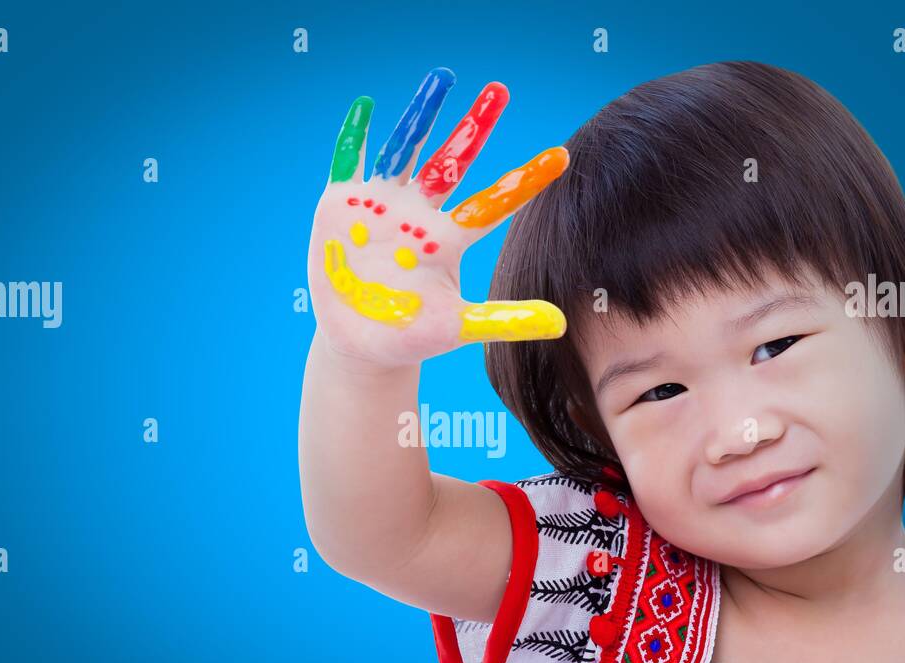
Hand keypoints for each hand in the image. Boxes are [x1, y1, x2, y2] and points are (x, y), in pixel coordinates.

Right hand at [306, 67, 569, 368]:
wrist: (360, 342)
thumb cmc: (411, 335)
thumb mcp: (458, 328)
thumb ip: (505, 320)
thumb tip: (562, 324)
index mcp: (449, 238)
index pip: (495, 203)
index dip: (525, 181)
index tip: (561, 157)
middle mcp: (420, 212)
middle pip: (452, 161)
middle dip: (474, 126)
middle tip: (501, 90)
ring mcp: (383, 204)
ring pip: (405, 149)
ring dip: (422, 115)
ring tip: (443, 78)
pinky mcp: (343, 205)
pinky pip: (350, 162)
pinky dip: (355, 136)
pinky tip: (366, 105)